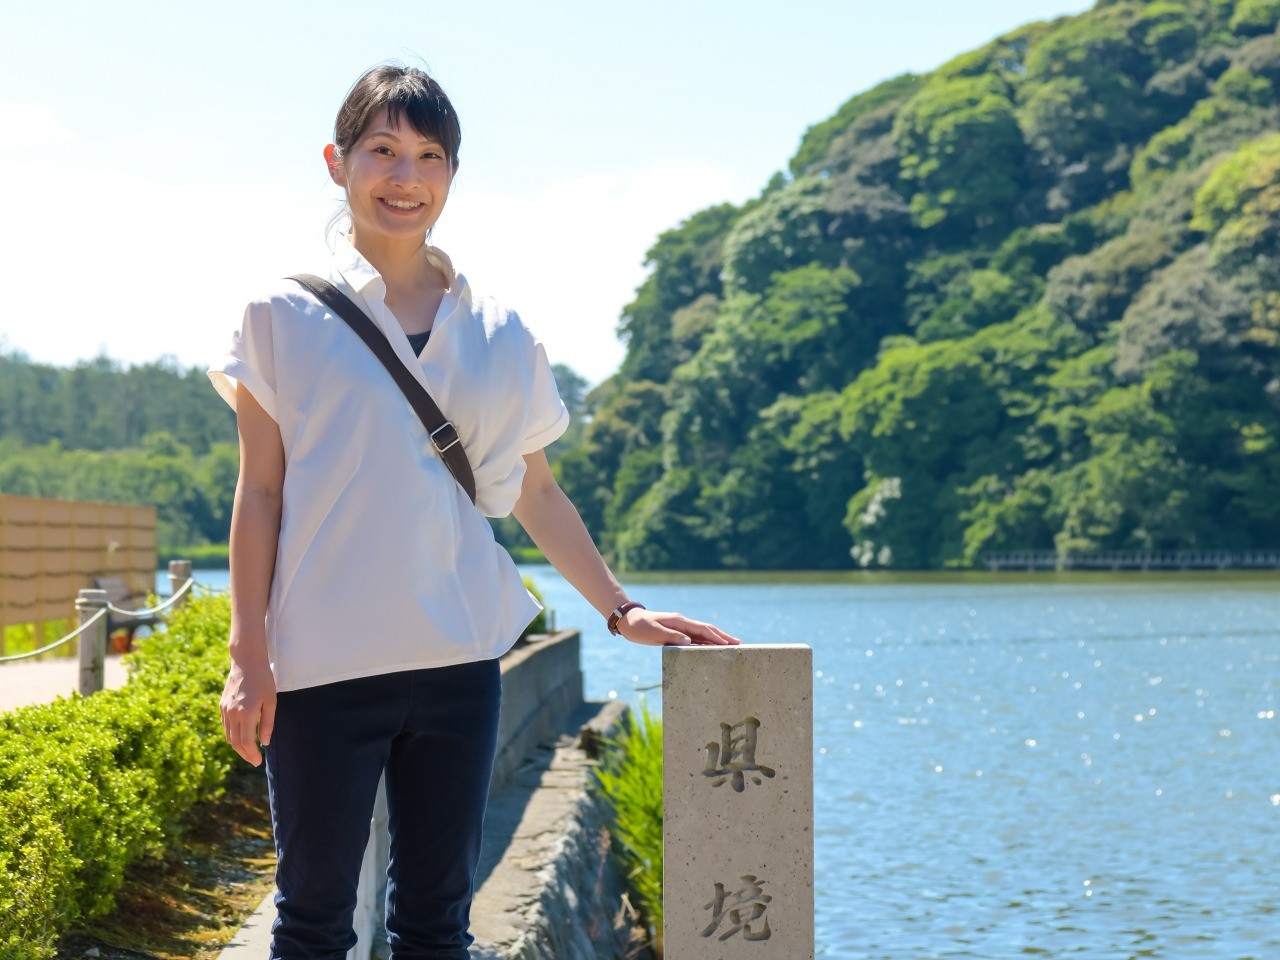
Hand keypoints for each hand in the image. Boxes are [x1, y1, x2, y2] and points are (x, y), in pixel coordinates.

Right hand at [220, 649, 276, 766]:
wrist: (246, 661)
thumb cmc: (263, 680)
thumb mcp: (271, 701)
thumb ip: (268, 723)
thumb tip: (264, 742)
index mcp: (246, 713)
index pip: (246, 742)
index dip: (252, 755)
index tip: (258, 762)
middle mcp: (232, 713)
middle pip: (235, 743)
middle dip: (245, 754)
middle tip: (255, 761)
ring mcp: (225, 710)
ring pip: (229, 736)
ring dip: (238, 747)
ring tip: (249, 752)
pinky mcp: (221, 706)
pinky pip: (226, 727)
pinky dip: (232, 736)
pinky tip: (241, 737)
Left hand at [617, 608, 740, 646]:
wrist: (629, 621)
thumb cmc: (639, 627)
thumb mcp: (653, 632)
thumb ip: (671, 636)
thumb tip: (689, 641)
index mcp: (679, 621)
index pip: (702, 629)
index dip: (716, 636)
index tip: (729, 643)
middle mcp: (682, 623)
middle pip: (707, 629)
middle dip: (722, 636)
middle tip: (738, 643)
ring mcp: (680, 627)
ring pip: (703, 633)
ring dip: (716, 639)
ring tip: (730, 645)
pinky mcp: (677, 633)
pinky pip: (695, 637)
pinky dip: (706, 641)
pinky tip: (712, 647)